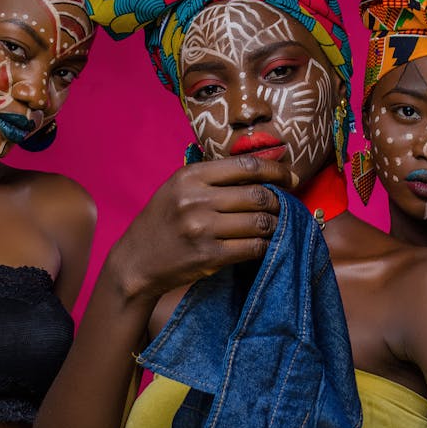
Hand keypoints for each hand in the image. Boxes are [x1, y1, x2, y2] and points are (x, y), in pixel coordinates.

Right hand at [106, 155, 295, 301]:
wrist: (136, 261)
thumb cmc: (162, 221)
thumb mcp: (178, 188)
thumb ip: (213, 178)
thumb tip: (262, 171)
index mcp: (190, 176)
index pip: (246, 166)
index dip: (276, 171)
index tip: (290, 178)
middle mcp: (196, 199)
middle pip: (258, 195)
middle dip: (279, 201)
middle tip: (285, 206)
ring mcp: (203, 229)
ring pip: (260, 222)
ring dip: (276, 225)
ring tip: (276, 226)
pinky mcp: (209, 256)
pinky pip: (254, 247)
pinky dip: (266, 246)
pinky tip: (264, 245)